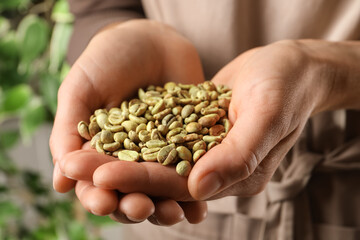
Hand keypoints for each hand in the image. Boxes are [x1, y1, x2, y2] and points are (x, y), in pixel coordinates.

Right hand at [50, 19, 206, 223]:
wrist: (150, 39)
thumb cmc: (108, 60)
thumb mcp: (81, 90)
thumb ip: (68, 131)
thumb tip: (60, 182)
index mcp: (101, 152)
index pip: (96, 184)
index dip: (98, 196)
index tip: (104, 202)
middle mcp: (131, 159)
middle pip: (131, 192)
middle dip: (135, 205)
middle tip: (141, 208)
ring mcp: (162, 154)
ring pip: (163, 189)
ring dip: (168, 205)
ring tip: (176, 214)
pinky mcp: (189, 145)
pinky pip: (193, 170)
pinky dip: (197, 188)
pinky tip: (201, 205)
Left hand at [61, 40, 337, 202]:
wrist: (291, 67)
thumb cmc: (286, 87)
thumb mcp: (268, 114)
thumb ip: (239, 154)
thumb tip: (198, 188)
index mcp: (236, 175)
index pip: (180, 184)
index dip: (139, 180)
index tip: (99, 175)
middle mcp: (216, 170)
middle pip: (159, 176)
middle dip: (116, 172)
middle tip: (73, 166)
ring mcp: (204, 152)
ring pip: (152, 160)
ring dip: (115, 157)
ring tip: (76, 154)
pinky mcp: (194, 132)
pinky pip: (158, 138)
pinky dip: (130, 138)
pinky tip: (100, 135)